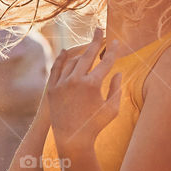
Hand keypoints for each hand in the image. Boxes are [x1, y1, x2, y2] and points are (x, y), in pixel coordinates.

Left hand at [47, 28, 128, 152]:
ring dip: (80, 51)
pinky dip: (61, 59)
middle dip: (96, 41)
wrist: (71, 140)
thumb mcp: (111, 109)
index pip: (106, 62)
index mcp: (93, 84)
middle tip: (100, 30)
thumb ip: (116, 89)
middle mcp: (76, 80)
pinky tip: (65, 52)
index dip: (113, 51)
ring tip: (87, 44)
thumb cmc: (95, 126)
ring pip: (72, 61)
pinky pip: (57, 69)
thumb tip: (117, 73)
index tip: (116, 42)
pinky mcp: (52, 89)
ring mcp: (62, 84)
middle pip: (88, 55)